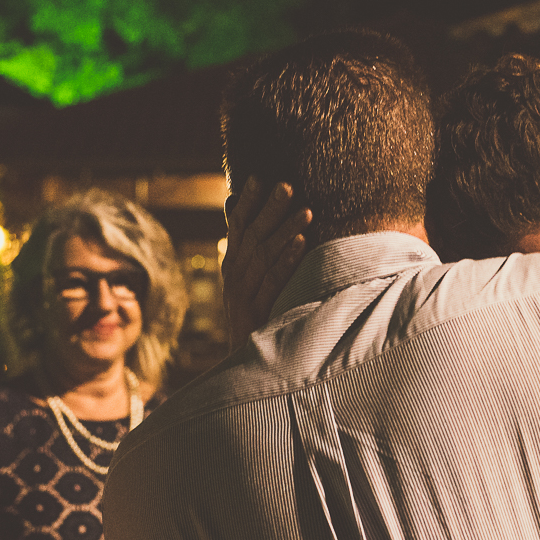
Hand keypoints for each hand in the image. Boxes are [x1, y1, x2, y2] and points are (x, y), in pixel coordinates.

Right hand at [223, 178, 311, 349]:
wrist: (240, 363)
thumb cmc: (251, 316)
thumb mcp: (246, 280)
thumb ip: (246, 248)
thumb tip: (234, 208)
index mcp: (232, 264)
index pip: (238, 226)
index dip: (247, 201)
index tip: (258, 177)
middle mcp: (234, 275)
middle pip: (253, 235)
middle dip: (269, 209)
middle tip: (288, 185)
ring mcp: (243, 293)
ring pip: (264, 256)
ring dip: (285, 231)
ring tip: (306, 211)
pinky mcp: (256, 311)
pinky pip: (274, 281)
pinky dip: (288, 260)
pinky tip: (302, 243)